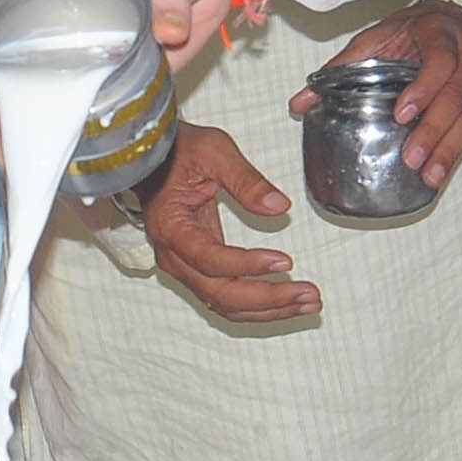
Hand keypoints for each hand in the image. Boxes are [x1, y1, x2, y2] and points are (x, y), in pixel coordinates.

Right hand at [142, 122, 315, 322]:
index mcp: (171, 226)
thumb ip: (246, 180)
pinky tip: (286, 301)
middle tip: (308, 295)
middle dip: (268, 298)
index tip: (284, 261)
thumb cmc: (177, 151)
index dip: (248, 265)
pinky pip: (225, 299)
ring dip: (268, 309)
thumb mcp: (214, 151)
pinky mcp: (197, 269)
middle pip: (219, 294)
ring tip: (307, 303)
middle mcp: (173, 255)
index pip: (210, 259)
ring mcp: (184, 266)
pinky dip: (257, 306)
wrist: (153, 160)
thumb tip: (278, 207)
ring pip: (224, 304)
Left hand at [304, 0, 461, 190]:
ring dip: (456, 148)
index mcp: (437, 32)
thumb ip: (341, 69)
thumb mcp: (377, 37)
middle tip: (413, 162)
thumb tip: (297, 105)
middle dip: (434, 130)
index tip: (402, 116)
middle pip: (457, 94)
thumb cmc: (415, 29)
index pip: (438, 60)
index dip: (423, 88)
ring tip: (433, 177)